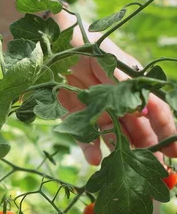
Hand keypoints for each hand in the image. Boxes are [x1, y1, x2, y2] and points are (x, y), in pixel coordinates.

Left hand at [55, 14, 176, 164]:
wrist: (48, 43)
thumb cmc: (81, 44)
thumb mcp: (105, 60)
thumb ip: (123, 84)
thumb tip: (145, 109)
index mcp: (130, 83)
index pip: (154, 108)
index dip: (166, 128)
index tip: (175, 149)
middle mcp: (116, 99)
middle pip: (136, 127)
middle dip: (149, 148)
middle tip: (159, 169)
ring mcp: (95, 108)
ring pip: (113, 135)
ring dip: (122, 152)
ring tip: (127, 170)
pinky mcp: (72, 115)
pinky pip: (84, 135)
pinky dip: (90, 148)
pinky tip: (96, 161)